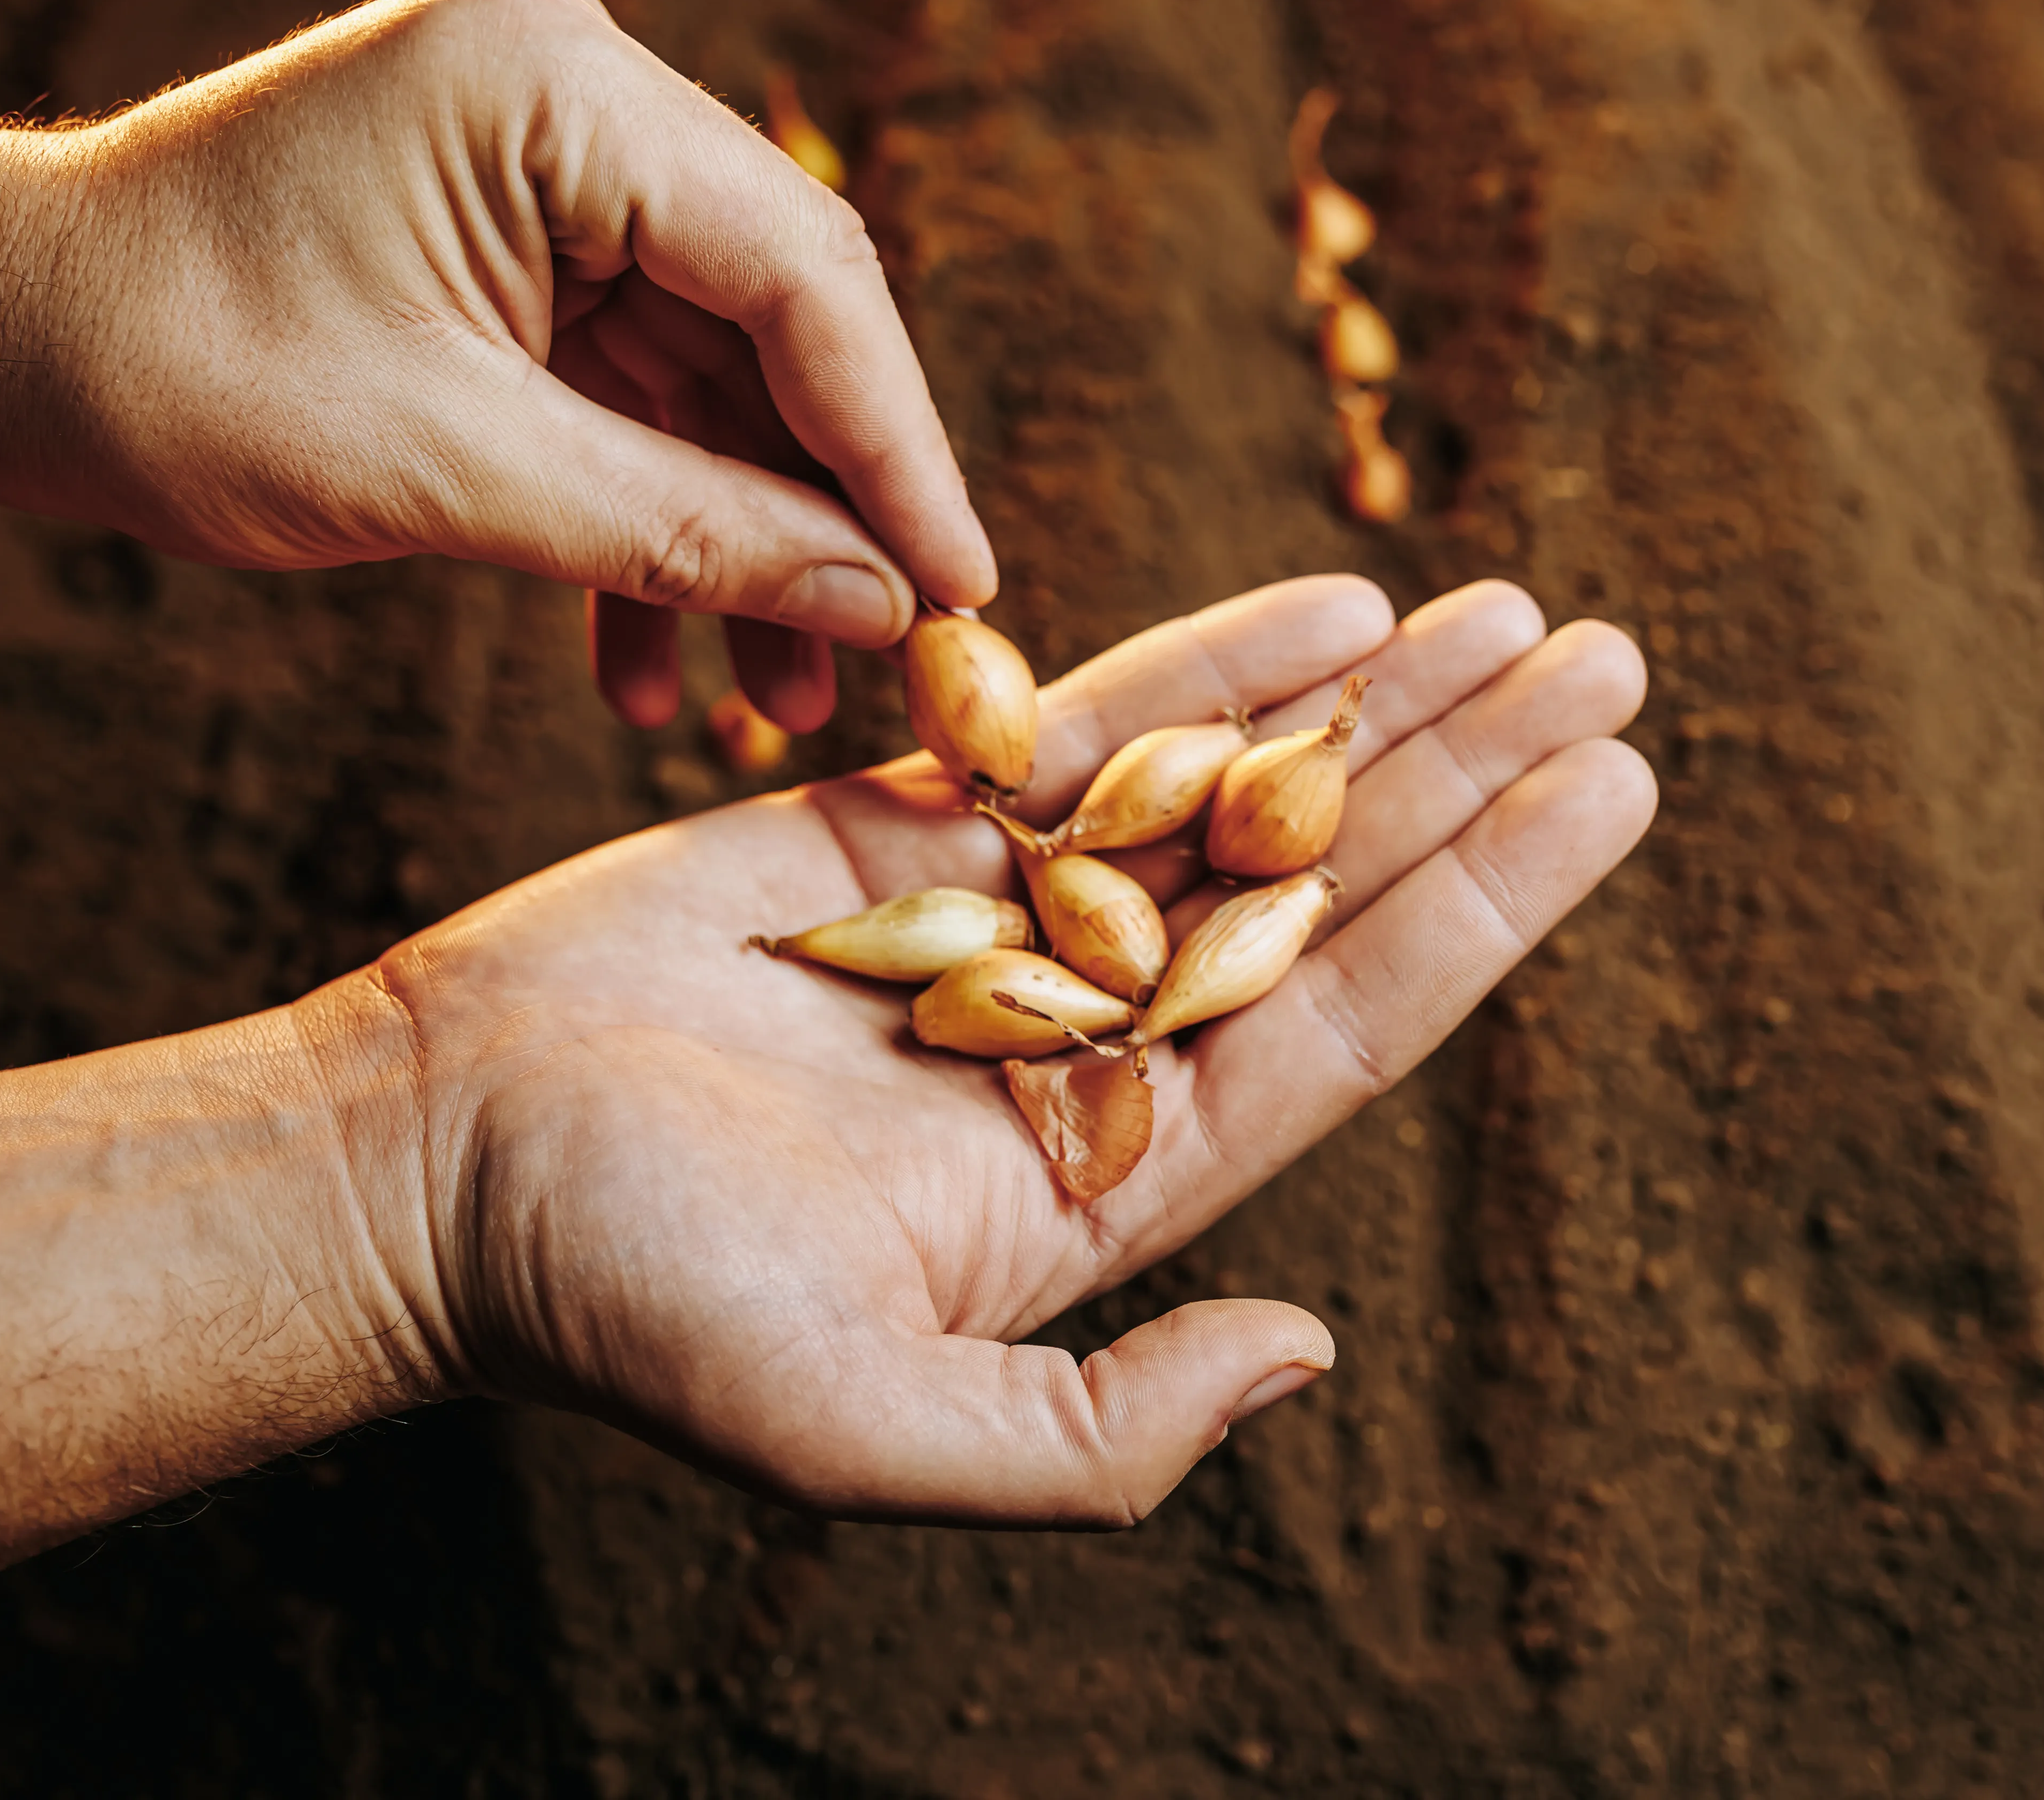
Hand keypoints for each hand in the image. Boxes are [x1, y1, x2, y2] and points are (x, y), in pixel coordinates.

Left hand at [0, 0, 989, 727]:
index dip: (896, 453)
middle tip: (886, 674)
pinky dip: (647, 526)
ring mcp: (548, 173)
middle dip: (826, 517)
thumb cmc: (170, 367)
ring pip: (716, 382)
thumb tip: (881, 607)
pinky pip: (634, 396)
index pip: (807, 278)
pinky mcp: (517, 251)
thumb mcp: (448, 473)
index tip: (963, 599)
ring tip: (764, 708)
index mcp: (561, 89)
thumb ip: (684, 533)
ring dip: (740, 549)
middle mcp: (577, 101)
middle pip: (782, 329)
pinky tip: (645, 668)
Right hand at [320, 576, 1650, 1520]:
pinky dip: (1204, 665)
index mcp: (1100, 1182)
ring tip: (1514, 615)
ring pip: (1226, 792)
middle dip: (1468, 780)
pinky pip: (1083, 725)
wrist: (431, 1164)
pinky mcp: (899, 825)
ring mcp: (998, 921)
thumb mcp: (868, 1429)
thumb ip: (1097, 1434)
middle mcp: (1077, 1044)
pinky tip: (1332, 608)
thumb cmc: (625, 1312)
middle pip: (1322, 892)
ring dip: (1370, 707)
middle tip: (1611, 664)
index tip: (1611, 794)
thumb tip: (1307, 1354)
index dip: (1488, 910)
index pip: (1345, 1027)